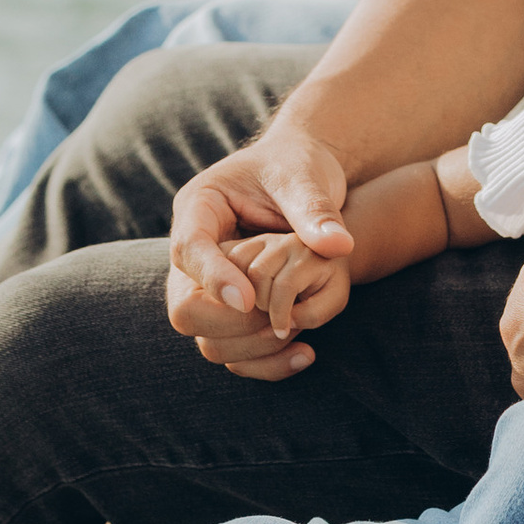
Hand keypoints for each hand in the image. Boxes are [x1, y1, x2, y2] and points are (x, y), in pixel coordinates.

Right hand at [168, 126, 353, 380]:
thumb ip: (315, 210)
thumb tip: (339, 246)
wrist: (302, 179)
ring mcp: (206, 282)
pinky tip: (305, 354)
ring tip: (297, 336)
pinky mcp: (227, 307)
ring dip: (249, 345)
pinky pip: (231, 345)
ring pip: (203, 334)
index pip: (188, 249)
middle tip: (280, 320)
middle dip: (230, 321)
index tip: (251, 300)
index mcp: (199, 206)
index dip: (214, 278)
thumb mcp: (306, 178)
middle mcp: (194, 249)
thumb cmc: (297, 166)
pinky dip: (263, 358)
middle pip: (184, 304)